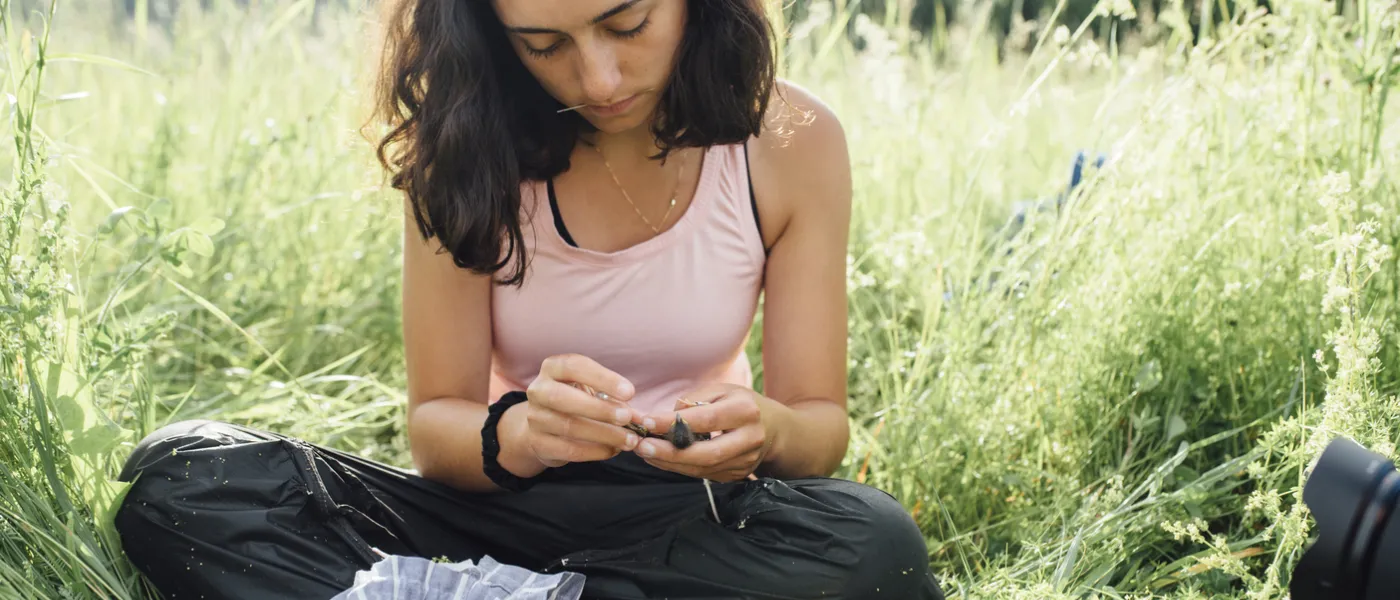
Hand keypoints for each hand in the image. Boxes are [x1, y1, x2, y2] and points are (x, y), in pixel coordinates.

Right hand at [506, 354, 642, 474]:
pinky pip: (567, 449)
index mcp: (552, 368)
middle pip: (563, 397)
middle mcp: (538, 390)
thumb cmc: (575, 400)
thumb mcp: (591, 390)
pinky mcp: (537, 443)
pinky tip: (612, 450)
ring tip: (628, 440)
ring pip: (568, 426)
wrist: (544, 426)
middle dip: (599, 409)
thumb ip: (613, 398)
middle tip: (627, 418)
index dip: (602, 378)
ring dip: (604, 434)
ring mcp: (534, 418)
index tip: (629, 392)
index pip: (574, 366)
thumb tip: (640, 418)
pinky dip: (594, 451)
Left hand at [635, 383, 782, 481]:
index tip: (647, 421)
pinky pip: (704, 475)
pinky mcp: (738, 475)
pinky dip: (679, 468)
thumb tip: (667, 418)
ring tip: (645, 453)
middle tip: (642, 447)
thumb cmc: (740, 404)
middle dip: (670, 453)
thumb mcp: (721, 390)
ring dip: (670, 463)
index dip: (675, 423)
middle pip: (707, 453)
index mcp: (746, 411)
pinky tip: (661, 460)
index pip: (706, 419)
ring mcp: (745, 461)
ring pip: (704, 469)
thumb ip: (693, 400)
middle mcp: (750, 439)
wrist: (774, 429)